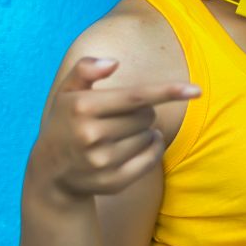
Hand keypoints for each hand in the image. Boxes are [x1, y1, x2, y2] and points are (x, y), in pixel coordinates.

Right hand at [26, 57, 200, 206]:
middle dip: (142, 112)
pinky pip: (151, 159)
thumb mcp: (67, 93)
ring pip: (150, 136)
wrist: (49, 173)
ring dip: (145, 131)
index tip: (197, 90)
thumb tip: (113, 62)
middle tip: (120, 117)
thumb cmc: (66, 122)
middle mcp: (90, 135)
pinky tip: (136, 146)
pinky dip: (152, 149)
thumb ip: (85, 69)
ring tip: (120, 134)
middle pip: (147, 115)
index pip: (136, 96)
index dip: (168, 91)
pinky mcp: (113, 182)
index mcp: (81, 107)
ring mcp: (101, 162)